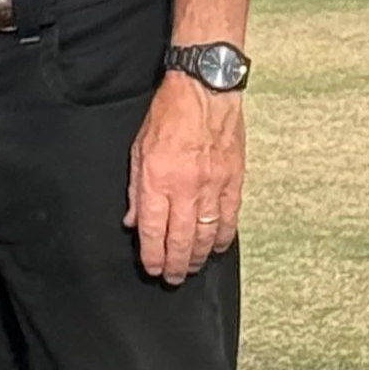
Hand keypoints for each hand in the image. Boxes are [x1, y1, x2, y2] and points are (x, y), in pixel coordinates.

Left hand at [125, 71, 245, 283]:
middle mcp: (187, 187)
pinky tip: (215, 248)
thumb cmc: (167, 115)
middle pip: (181, 239)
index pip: (154, 230)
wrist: (205, 91)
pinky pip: (229, 219)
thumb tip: (134, 221)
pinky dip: (222, 238)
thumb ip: (136, 189)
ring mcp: (214, 186)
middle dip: (175, 264)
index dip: (152, 255)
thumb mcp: (137, 149)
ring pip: (207, 234)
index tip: (150, 268)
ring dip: (197, 257)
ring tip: (189, 268)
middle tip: (170, 278)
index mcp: (158, 179)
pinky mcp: (234, 181)